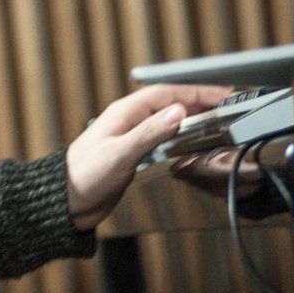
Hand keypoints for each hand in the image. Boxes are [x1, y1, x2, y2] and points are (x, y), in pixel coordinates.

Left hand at [64, 84, 229, 229]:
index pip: (167, 93)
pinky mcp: (134, 153)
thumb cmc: (85, 174)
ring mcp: (132, 136)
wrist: (67, 200)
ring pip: (168, 119)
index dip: (196, 92)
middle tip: (226, 106)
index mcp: (125, 112)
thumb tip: (178, 112)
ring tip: (216, 119)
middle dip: (199, 101)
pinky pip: (163, 136)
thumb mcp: (121, 153)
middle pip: (170, 103)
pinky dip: (181, 134)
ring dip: (192, 116)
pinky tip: (192, 140)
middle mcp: (130, 120)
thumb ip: (150, 133)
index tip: (222, 95)